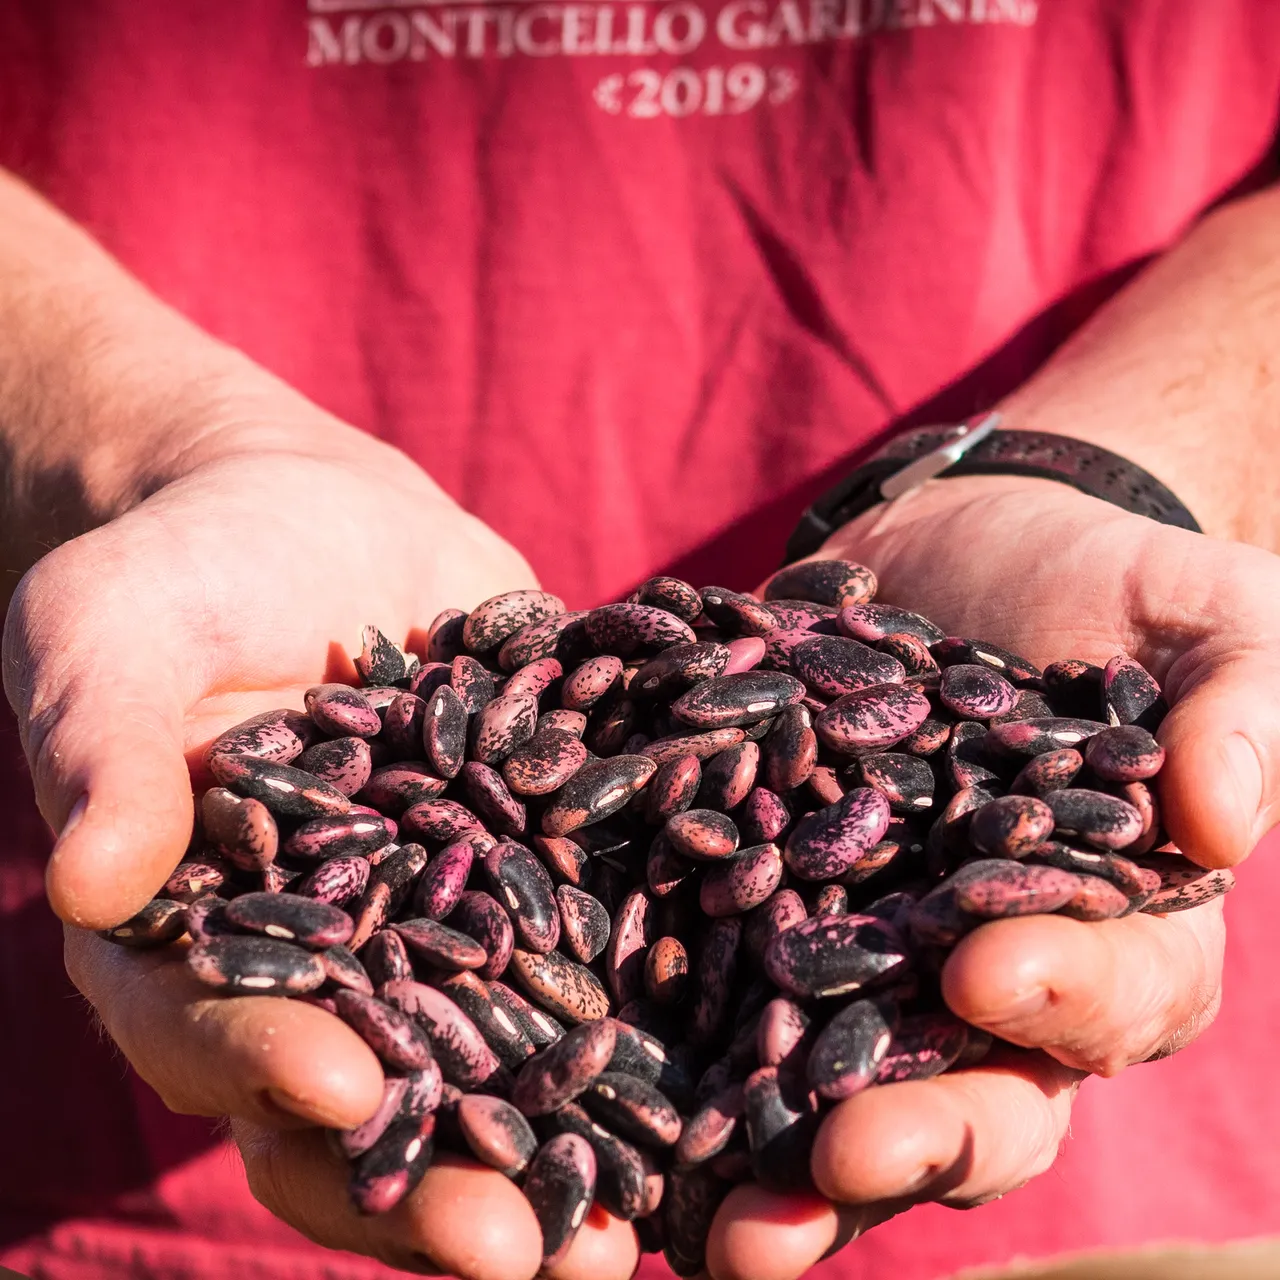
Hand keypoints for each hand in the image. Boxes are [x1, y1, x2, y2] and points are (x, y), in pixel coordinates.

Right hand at [3, 382, 638, 1279]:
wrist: (311, 515)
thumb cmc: (180, 572)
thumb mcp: (112, 639)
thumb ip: (105, 752)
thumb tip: (97, 882)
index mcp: (199, 941)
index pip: (219, 1034)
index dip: (272, 1073)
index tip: (348, 1094)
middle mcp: (331, 963)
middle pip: (377, 1100)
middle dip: (445, 1181)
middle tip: (536, 1256)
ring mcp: (446, 923)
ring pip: (498, 1057)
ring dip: (566, 1141)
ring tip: (645, 1227)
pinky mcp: (539, 865)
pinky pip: (589, 943)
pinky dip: (649, 1001)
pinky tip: (728, 1054)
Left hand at [706, 475, 1276, 1279]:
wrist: (966, 543)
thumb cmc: (1108, 585)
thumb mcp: (1207, 615)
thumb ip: (1243, 704)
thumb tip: (1223, 820)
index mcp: (1123, 923)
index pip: (1117, 990)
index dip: (1063, 996)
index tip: (982, 975)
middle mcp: (999, 970)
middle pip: (977, 1088)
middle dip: (915, 1135)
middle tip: (840, 1161)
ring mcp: (878, 952)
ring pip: (848, 1084)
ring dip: (792, 1165)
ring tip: (727, 1231)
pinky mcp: (777, 911)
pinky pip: (733, 993)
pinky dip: (692, 1054)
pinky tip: (629, 1104)